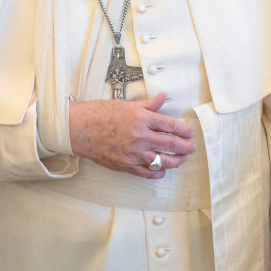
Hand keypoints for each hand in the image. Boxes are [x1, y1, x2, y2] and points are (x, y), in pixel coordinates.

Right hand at [68, 93, 194, 178]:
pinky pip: (146, 172)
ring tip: (181, 160)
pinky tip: (162, 170)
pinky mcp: (125, 165)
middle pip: (171, 144)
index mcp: (142, 119)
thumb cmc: (99, 114)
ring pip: (162, 161)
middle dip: (185, 147)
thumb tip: (162, 98)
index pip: (171, 126)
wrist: (78, 129)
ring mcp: (133, 153)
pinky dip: (157, 172)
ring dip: (175, 161)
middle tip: (191, 148)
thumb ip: (147, 105)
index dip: (184, 131)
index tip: (189, 133)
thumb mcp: (126, 105)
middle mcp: (140, 137)